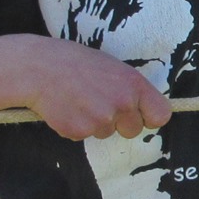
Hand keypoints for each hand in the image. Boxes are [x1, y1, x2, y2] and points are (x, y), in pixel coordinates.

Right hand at [23, 36, 171, 140]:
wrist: (38, 68)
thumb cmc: (75, 62)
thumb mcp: (112, 67)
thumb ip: (130, 88)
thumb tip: (144, 109)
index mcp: (133, 84)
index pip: (161, 115)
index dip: (150, 117)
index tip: (141, 114)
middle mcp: (122, 104)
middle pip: (134, 130)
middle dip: (119, 122)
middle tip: (99, 102)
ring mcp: (101, 120)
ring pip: (107, 133)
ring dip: (95, 123)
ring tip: (79, 100)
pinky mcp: (80, 132)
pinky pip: (85, 136)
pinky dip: (77, 126)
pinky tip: (67, 107)